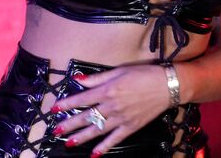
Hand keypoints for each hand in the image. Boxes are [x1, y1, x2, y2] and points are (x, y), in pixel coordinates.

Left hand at [50, 64, 170, 154]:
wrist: (167, 86)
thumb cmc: (142, 74)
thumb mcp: (118, 71)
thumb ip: (97, 78)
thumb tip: (78, 79)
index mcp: (107, 90)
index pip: (81, 99)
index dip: (66, 104)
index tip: (54, 109)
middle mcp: (112, 106)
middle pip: (86, 117)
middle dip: (70, 124)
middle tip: (56, 130)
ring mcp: (121, 118)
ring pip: (97, 130)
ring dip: (82, 137)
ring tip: (69, 143)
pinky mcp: (131, 127)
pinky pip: (115, 139)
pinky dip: (104, 147)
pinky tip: (94, 154)